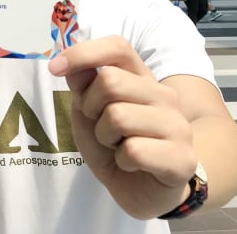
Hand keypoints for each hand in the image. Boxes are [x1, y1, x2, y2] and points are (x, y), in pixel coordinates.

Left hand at [48, 36, 197, 218]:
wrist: (145, 189)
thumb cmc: (116, 146)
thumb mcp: (88, 114)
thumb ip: (82, 87)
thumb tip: (70, 65)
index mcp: (142, 78)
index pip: (118, 47)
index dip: (83, 53)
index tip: (55, 68)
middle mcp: (164, 95)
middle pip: (110, 81)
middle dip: (90, 107)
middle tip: (100, 126)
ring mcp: (177, 125)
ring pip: (118, 116)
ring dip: (105, 137)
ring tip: (117, 146)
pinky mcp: (181, 158)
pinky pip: (133, 150)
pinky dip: (121, 161)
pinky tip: (132, 164)